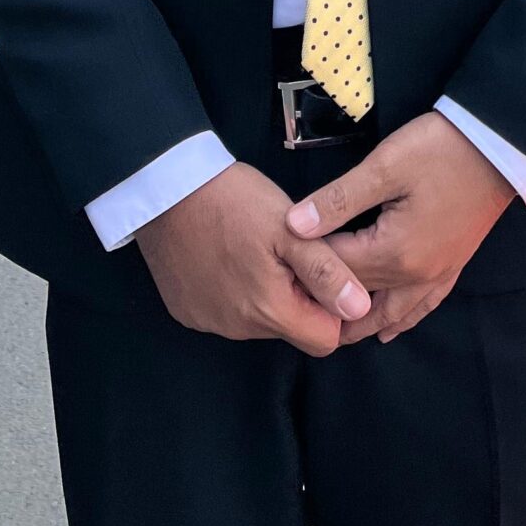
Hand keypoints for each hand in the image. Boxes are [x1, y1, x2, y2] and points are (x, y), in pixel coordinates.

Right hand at [136, 161, 371, 355]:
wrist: (165, 186)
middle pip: (291, 330)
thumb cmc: (233, 200)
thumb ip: (326, 271)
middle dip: (300, 299)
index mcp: (269, 310)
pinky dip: (235, 291)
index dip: (334, 309)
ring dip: (267, 294)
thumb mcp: (290, 229)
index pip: (325, 339)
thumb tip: (360, 309)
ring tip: (257, 248)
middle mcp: (237, 328)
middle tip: (290, 252)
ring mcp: (208, 321)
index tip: (325, 272)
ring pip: (259, 322)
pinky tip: (228, 255)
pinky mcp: (187, 310)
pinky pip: (226, 312)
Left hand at [284, 112, 516, 343]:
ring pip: (392, 312)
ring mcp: (438, 272)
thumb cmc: (441, 150)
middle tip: (292, 311)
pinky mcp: (453, 264)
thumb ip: (337, 200)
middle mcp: (417, 274)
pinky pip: (423, 304)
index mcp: (395, 252)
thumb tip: (293, 226)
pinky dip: (402, 319)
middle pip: (360, 295)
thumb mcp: (385, 167)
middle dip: (327, 300)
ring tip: (334, 334)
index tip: (278, 267)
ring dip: (362, 323)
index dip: (305, 267)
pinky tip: (390, 328)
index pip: (337, 268)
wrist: (500, 145)